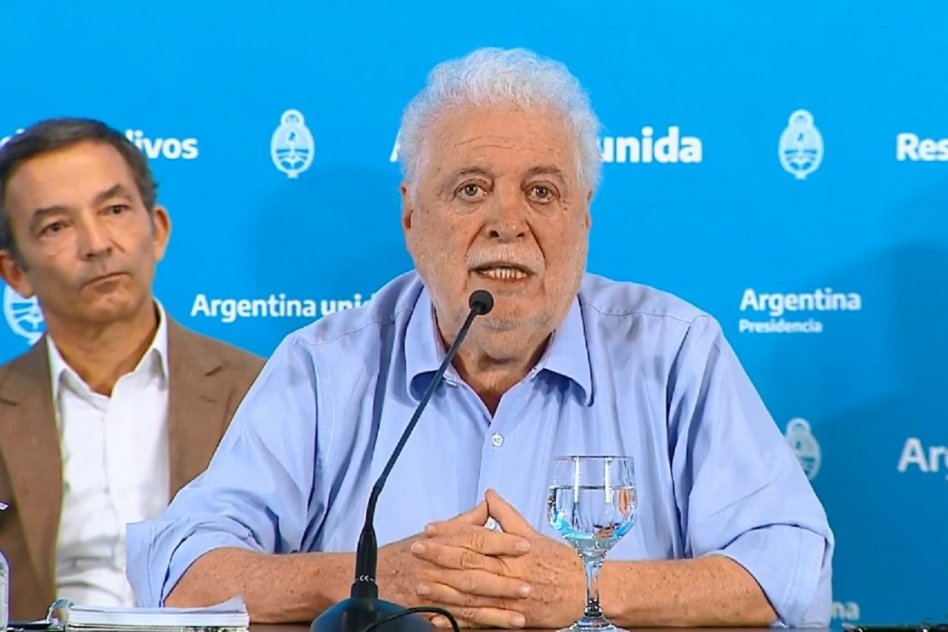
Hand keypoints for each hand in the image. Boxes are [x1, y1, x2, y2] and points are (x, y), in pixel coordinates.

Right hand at [375, 499, 532, 625]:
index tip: (526, 544)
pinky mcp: (431, 611)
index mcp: (443, 541)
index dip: (502, 542)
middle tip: (529, 584)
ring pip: (470, 601)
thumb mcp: (435, 532)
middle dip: (504, 580)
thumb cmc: (407, 553)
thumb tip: (488, 505)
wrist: (374, 576)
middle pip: (475, 571)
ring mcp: (434, 590)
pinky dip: (479, 625)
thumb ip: (465, 522)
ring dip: (496, 610)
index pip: (476, 539)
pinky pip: (458, 620)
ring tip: (522, 615)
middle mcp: (438, 565)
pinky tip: (498, 627)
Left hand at [412, 489, 584, 628]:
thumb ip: (507, 516)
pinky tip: (438, 618)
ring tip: (420, 585)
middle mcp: (508, 573)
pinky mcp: (510, 618)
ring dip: (443, 590)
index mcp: (512, 550)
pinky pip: (480, 621)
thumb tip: (490, 495)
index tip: (430, 529)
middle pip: (468, 564)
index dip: (451, 533)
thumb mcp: (533, 534)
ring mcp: (508, 599)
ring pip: (471, 595)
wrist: (586, 591)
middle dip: (440, 557)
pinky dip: (458, 621)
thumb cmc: (561, 562)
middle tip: (416, 550)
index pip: (475, 538)